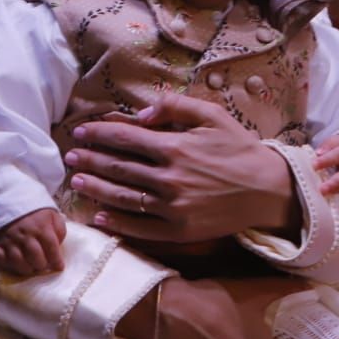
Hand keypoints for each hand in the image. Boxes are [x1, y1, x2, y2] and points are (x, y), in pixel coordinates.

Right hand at [0, 208, 65, 275]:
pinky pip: (0, 258)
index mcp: (41, 226)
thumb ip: (59, 231)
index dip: (56, 260)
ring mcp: (10, 239)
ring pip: (17, 260)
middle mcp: (25, 234)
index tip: (59, 267)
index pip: (51, 246)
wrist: (15, 204)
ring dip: (26, 268)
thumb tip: (59, 247)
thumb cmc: (38, 215)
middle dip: (41, 265)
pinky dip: (7, 264)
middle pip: (34, 255)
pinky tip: (15, 265)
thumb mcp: (54, 217)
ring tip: (32, 268)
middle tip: (44, 267)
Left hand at [64, 91, 297, 241]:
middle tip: (70, 156)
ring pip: (124, 198)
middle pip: (118, 168)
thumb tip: (139, 115)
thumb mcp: (212, 116)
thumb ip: (174, 107)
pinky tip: (99, 216)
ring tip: (78, 181)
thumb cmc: (238, 148)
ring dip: (97, 188)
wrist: (268, 189)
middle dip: (91, 160)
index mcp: (175, 147)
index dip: (98, 134)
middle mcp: (169, 178)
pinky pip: (141, 228)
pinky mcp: (179, 230)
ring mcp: (173, 207)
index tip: (81, 132)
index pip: (124, 139)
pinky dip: (118, 223)